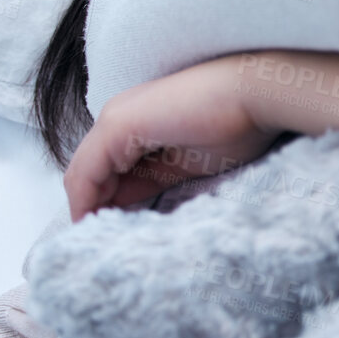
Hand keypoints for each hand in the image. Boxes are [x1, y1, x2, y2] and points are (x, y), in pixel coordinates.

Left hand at [64, 56, 280, 219]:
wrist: (256, 93)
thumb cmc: (238, 124)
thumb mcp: (187, 164)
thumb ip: (154, 180)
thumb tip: (129, 204)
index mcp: (136, 122)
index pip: (105, 170)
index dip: (104, 204)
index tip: (111, 236)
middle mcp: (119, 115)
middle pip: (88, 172)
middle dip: (92, 208)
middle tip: (98, 244)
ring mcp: (116, 118)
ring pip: (82, 173)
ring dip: (86, 208)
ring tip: (94, 240)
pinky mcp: (118, 124)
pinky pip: (87, 172)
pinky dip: (85, 201)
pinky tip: (91, 222)